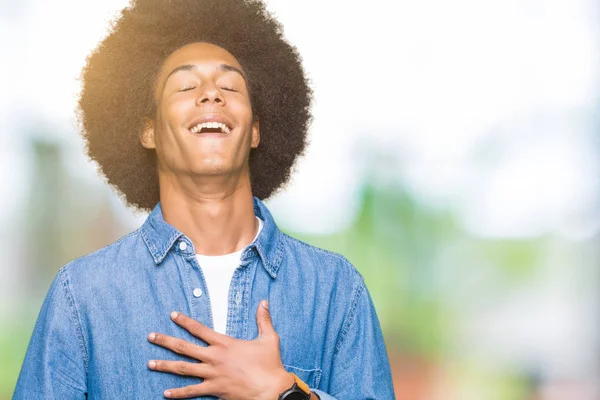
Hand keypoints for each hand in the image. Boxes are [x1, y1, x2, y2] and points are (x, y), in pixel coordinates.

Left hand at [148, 300, 293, 398]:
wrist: (271, 389)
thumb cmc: (270, 364)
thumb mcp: (269, 338)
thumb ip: (263, 320)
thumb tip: (264, 302)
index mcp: (225, 344)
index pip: (199, 329)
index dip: (185, 321)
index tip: (172, 315)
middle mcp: (214, 357)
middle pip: (184, 347)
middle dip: (165, 341)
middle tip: (151, 337)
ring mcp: (212, 375)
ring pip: (183, 369)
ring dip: (165, 366)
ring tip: (150, 364)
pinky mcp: (214, 390)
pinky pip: (192, 392)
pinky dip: (178, 393)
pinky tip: (166, 394)